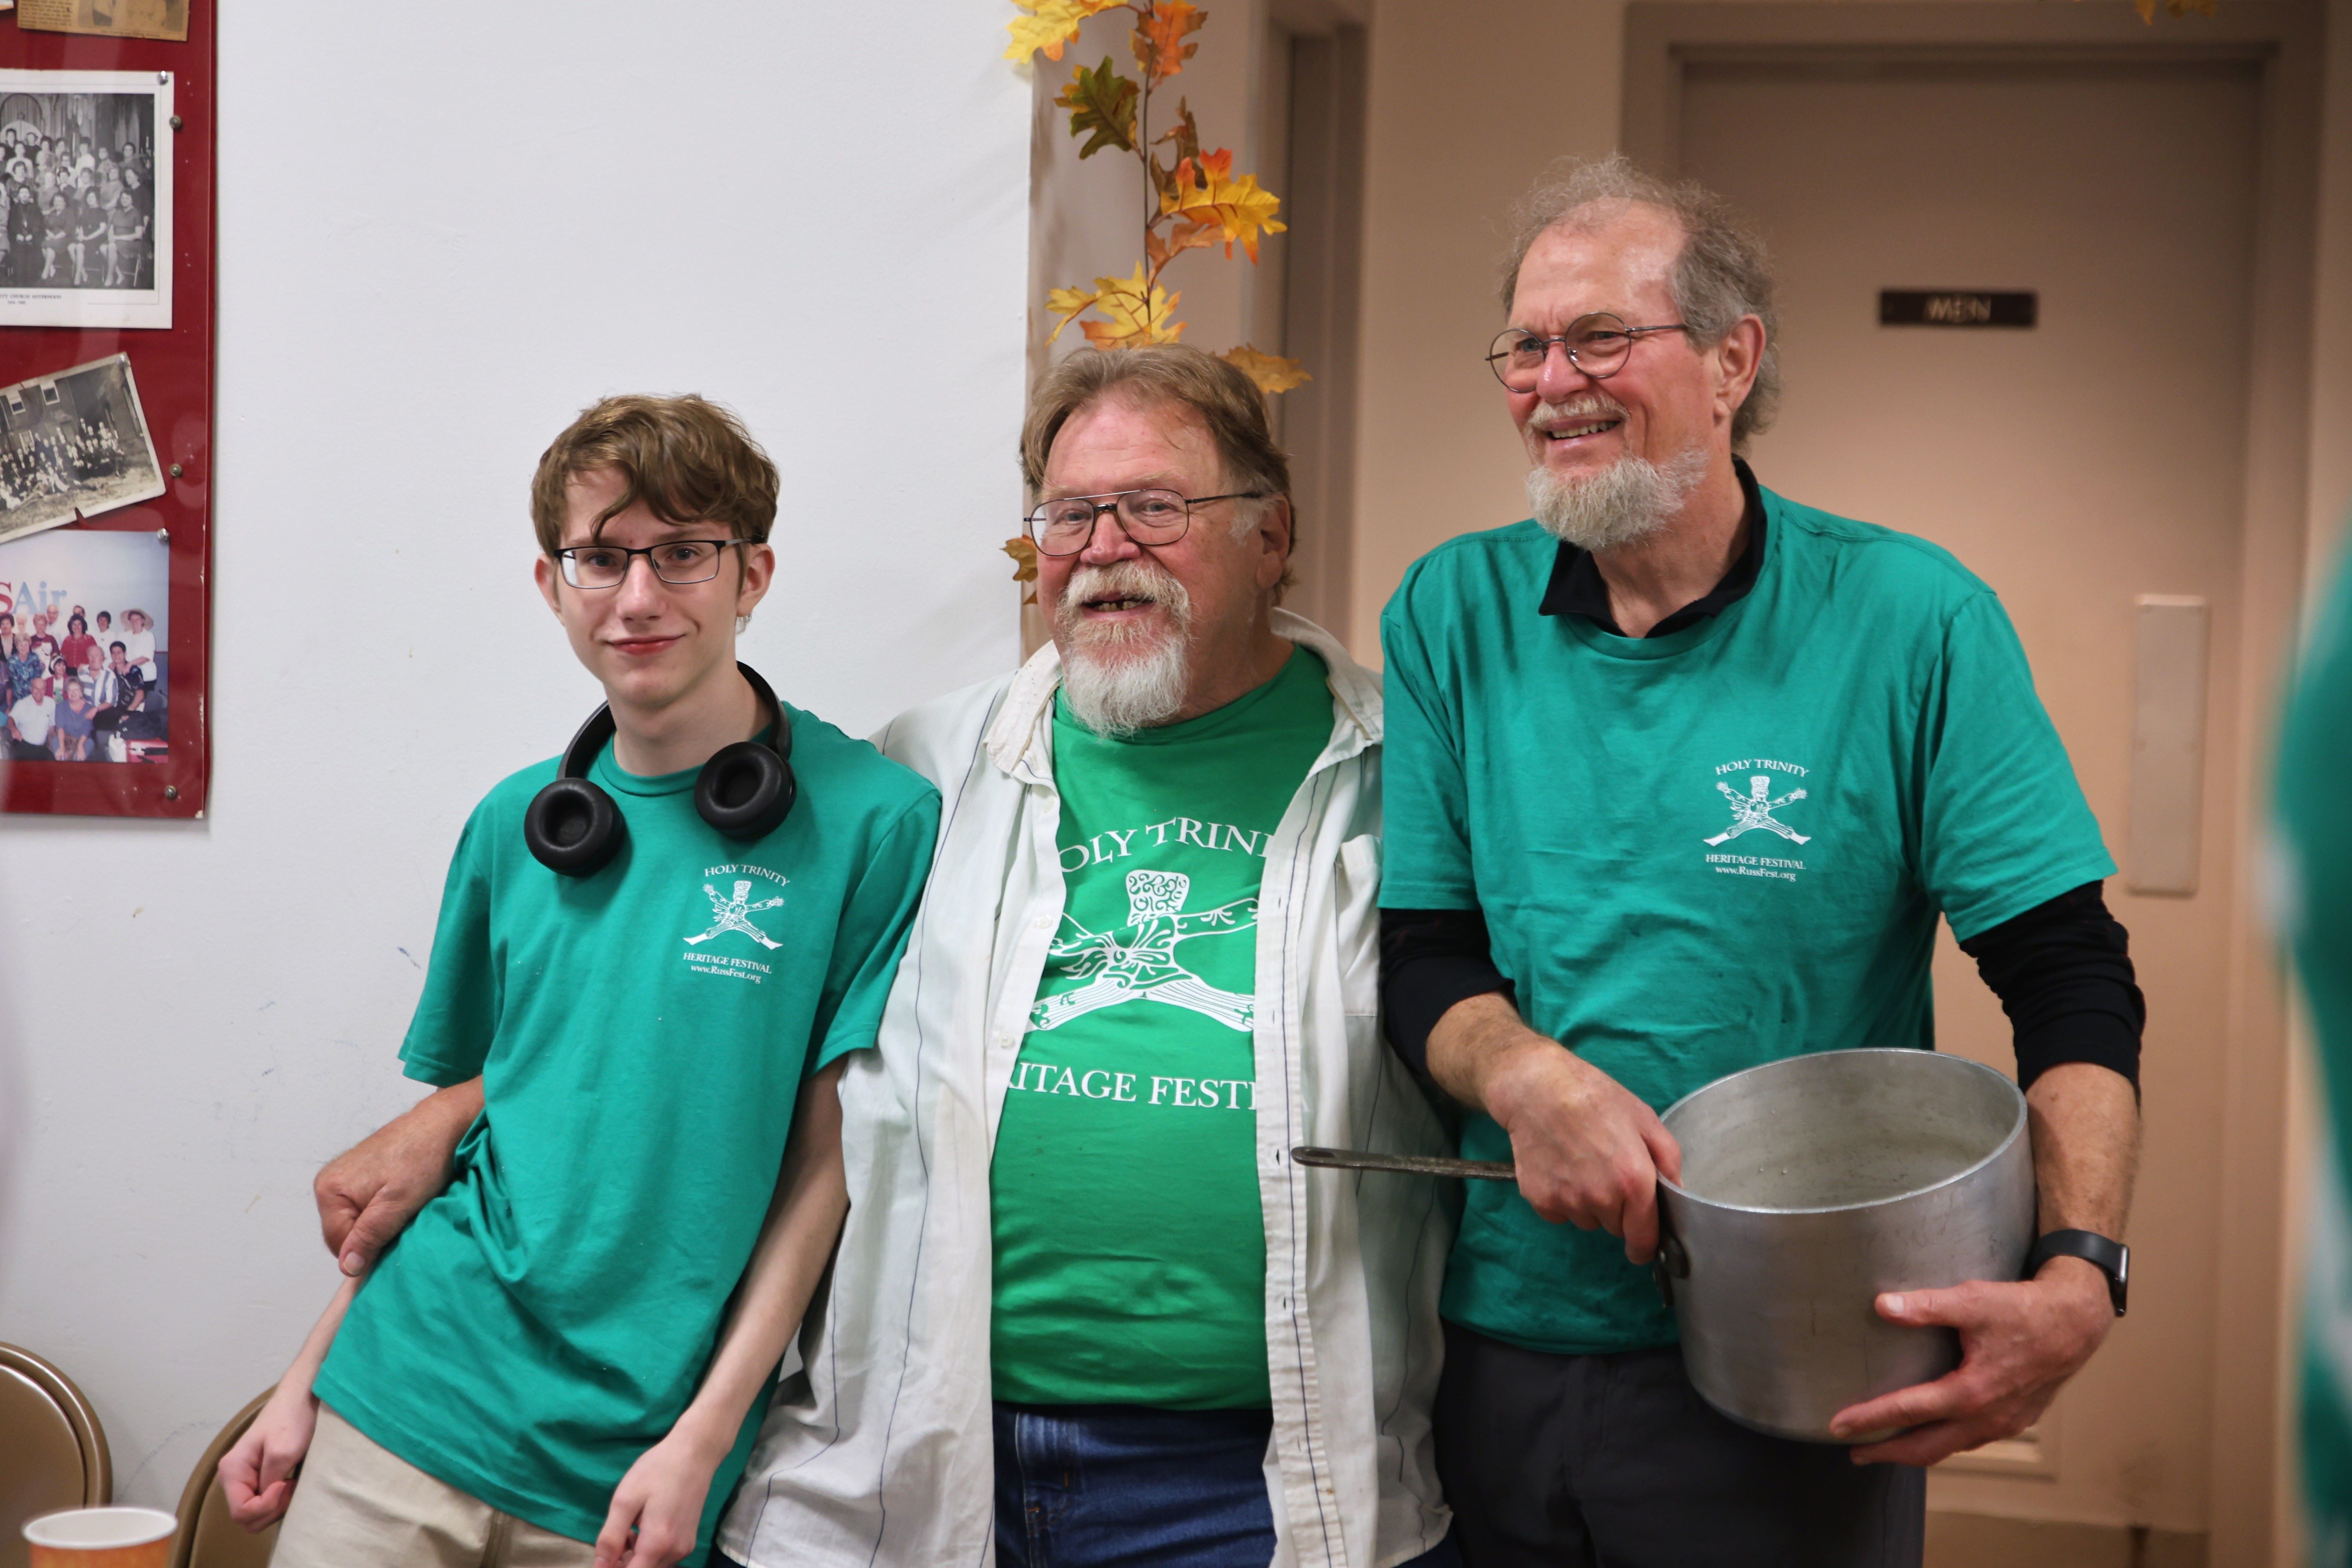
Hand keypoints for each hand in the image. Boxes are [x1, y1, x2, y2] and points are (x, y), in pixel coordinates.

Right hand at [216, 1385, 318, 1530]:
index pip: (240, 1512)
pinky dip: (279, 1500)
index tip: (284, 1485)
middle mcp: (233, 1477)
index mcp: (232, 1470)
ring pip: (257, 1513)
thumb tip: (266, 1500)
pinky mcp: (260, 1478)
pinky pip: (265, 1503)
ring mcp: (246, 1478)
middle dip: (271, 1510)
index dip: (265, 1507)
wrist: (301, 1398)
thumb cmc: (292, 1419)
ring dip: (277, 1506)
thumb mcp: (283, 1452)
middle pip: (247, 1517)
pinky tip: (291, 1483)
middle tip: (290, 1487)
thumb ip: (269, 1482)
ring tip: (292, 1483)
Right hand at [314, 1079, 480, 1275]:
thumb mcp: (397, 1203)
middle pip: (346, 1234)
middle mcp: (329, 1184)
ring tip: (405, 1210)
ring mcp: (344, 1178)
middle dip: (373, 1236)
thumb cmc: (423, 1157)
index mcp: (328, 1190)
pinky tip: (402, 1202)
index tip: (396, 1237)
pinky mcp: (361, 1176)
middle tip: (403, 1222)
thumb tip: (347, 1267)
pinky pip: (366, 1208)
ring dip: (380, 1224)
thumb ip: (369, 1235)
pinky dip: (384, 1211)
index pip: (339, 1245)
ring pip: (358, 1222)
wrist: (442, 1123)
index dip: (368, 1249)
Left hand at [593, 1424, 726, 1567]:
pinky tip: (643, 1528)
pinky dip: (648, 1552)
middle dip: (621, 1562)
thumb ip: (610, 1538)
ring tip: (628, 1529)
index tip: (606, 1552)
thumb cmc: (657, 1470)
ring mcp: (684, 1548)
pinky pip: (663, 1558)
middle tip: (615, 1537)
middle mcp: (674, 1552)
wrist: (696, 1453)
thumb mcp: (625, 1500)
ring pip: (651, 1566)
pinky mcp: (688, 1542)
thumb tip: (600, 1566)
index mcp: (657, 1544)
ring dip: (633, 1558)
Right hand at [1484, 1035, 1681, 1263]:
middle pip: (1615, 1228)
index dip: (1645, 1246)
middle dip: (1616, 1210)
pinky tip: (1559, 1167)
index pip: (1643, 1239)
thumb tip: (1677, 1193)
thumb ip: (1668, 1160)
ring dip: (1588, 1204)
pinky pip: (1559, 1213)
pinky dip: (1561, 1198)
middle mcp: (1600, 1199)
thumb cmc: (1595, 1098)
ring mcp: (1567, 1201)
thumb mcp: (1644, 1119)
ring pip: (1586, 1220)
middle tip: (1606, 1171)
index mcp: (1633, 1181)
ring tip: (1580, 1163)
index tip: (1642, 1246)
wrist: (1537, 1089)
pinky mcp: (1539, 1200)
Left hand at [1829, 1256, 2114, 1463]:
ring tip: (1887, 1445)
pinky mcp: (2016, 1419)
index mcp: (1972, 1392)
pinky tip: (1934, 1429)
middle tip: (1855, 1451)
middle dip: (1887, 1452)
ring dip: (1917, 1449)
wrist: (2076, 1322)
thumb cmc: (2024, 1309)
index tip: (1838, 1425)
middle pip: (1927, 1448)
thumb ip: (1926, 1306)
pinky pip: (1972, 1439)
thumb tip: (1883, 1305)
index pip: (1908, 1411)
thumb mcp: (1973, 1301)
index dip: (1870, 1419)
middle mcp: (1988, 1417)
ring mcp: (2004, 1423)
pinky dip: (1946, 1440)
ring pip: (1951, 1447)